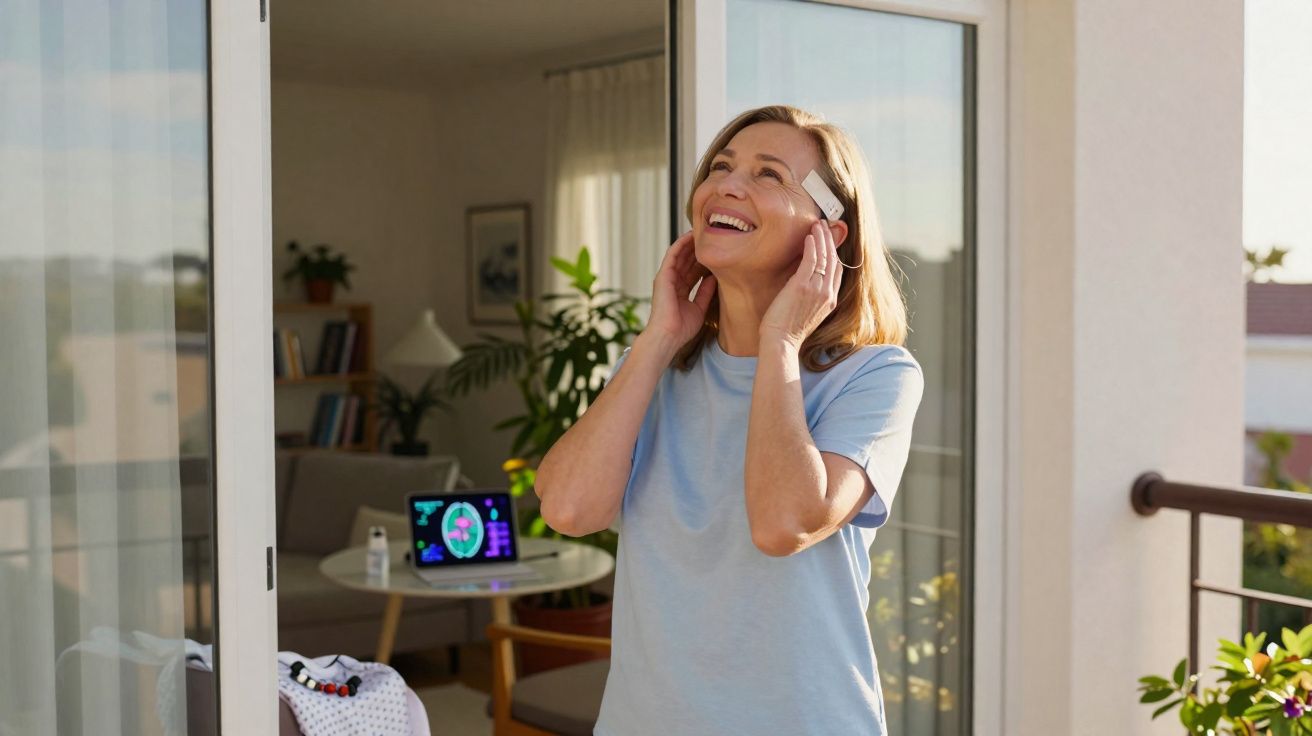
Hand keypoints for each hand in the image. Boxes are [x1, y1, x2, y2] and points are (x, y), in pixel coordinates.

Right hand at [644, 231, 717, 349]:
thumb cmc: (682, 328)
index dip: (703, 262)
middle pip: (687, 261)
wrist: (668, 335)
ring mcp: (667, 278)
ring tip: (703, 232)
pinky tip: (690, 236)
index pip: (693, 272)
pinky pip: (672, 255)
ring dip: (691, 243)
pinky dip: (681, 244)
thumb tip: (715, 278)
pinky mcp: (663, 275)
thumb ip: (706, 292)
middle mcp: (673, 282)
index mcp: (680, 291)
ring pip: (680, 255)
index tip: (716, 253)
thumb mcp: (699, 308)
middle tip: (712, 238)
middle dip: (698, 250)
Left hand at [759, 221, 841, 348]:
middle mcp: (827, 293)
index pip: (837, 271)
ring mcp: (817, 289)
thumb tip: (801, 281)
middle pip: (834, 259)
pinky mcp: (802, 286)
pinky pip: (811, 260)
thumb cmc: (787, 331)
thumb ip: (809, 295)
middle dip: (829, 240)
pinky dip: (812, 245)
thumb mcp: (806, 312)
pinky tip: (809, 236)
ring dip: (821, 237)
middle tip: (824, 225)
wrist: (781, 342)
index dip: (834, 252)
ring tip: (817, 224)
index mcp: (830, 300)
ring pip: (824, 257)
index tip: (828, 240)